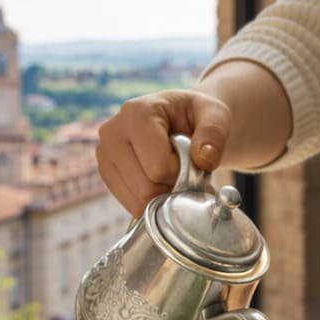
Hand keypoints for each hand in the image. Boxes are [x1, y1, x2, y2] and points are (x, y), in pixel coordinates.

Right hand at [96, 89, 231, 216]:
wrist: (183, 120)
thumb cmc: (197, 117)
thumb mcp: (215, 116)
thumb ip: (214, 134)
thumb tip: (203, 160)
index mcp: (136, 113)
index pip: (158, 167)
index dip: (183, 173)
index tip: (193, 161)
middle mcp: (112, 132)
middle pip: (145, 189)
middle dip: (174, 189)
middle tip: (188, 174)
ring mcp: (104, 155)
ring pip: (137, 202)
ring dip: (164, 198)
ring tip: (175, 177)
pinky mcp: (106, 173)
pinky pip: (131, 206)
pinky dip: (153, 203)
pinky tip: (161, 183)